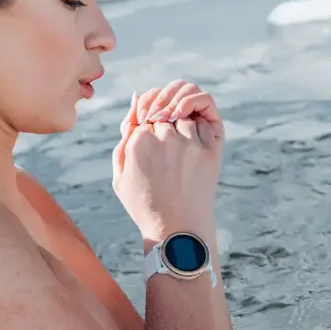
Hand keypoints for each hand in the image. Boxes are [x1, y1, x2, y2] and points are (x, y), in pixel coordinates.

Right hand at [111, 79, 224, 242]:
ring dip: (182, 121)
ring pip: (184, 113)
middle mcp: (163, 137)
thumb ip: (125, 134)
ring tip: (179, 149)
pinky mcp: (209, 150)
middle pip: (164, 110)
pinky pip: (204, 120)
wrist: (176, 231)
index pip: (144, 111)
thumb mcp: (121, 174)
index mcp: (138, 142)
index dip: (148, 121)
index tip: (151, 140)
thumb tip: (136, 98)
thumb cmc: (145, 204)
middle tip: (166, 145)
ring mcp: (188, 143)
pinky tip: (193, 140)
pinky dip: (199, 124)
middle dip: (163, 119)